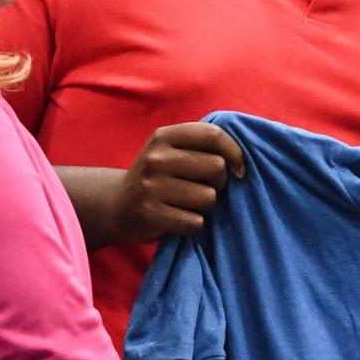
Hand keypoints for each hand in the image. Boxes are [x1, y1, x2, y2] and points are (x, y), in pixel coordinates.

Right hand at [113, 123, 245, 243]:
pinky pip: (196, 222)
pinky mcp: (150, 213)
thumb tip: (242, 161)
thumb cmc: (157, 176)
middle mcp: (156, 158)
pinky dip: (194, 224)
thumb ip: (201, 145)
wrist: (117, 205)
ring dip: (206, 206)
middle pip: (216, 167)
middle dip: (219, 183)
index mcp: (164, 136)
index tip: (239, 169)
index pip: (213, 135)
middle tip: (204, 188)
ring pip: (209, 197)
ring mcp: (151, 186)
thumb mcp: (170, 150)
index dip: (235, 152)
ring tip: (189, 204)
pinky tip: (181, 219)